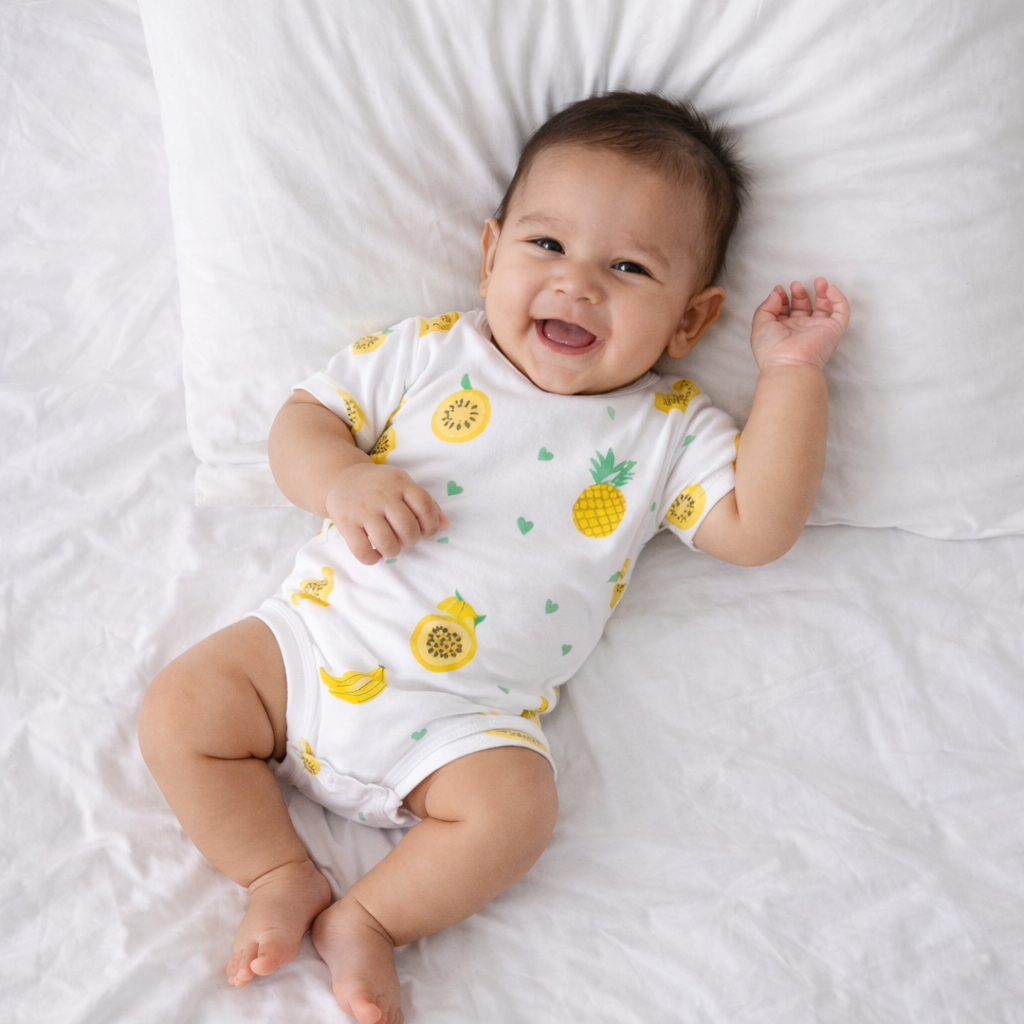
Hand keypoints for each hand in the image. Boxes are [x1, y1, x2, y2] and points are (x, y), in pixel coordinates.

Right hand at [326, 463, 449, 564]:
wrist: (342, 478)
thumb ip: (426, 503)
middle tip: (404, 538)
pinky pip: (362, 550)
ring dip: (393, 551)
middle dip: (411, 540)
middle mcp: (383, 495)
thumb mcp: (404, 484)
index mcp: (400, 484)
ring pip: (387, 542)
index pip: (425, 505)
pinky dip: (372, 558)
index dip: (430, 524)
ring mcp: (363, 509)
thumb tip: (445, 525)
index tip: (425, 531)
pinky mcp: (346, 523)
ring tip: (390, 547)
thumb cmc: (381, 486)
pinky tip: (374, 553)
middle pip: (407, 527)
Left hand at [750, 277, 849, 370]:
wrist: (789, 363)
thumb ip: (766, 306)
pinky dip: (839, 298)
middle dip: (800, 294)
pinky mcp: (833, 329)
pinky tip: (830, 289)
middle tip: (796, 285)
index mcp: (783, 330)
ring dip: (822, 292)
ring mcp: (818, 329)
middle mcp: (801, 330)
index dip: (783, 298)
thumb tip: (776, 293)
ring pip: (825, 307)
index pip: (786, 311)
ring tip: (818, 281)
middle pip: (804, 307)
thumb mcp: (760, 324)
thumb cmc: (771, 349)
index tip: (780, 290)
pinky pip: (841, 312)